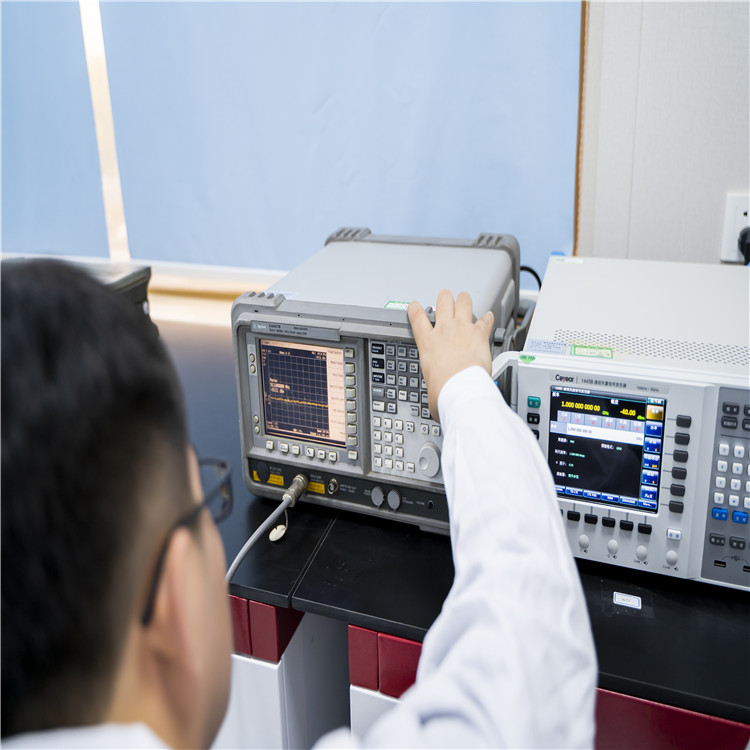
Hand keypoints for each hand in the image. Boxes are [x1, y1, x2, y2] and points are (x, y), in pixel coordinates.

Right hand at [408, 290, 493, 421]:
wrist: (461, 389)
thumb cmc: (445, 391)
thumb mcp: (430, 388)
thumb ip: (433, 387)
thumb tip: (436, 398)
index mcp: (427, 343)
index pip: (416, 318)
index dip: (415, 309)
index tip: (416, 306)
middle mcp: (444, 331)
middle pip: (442, 302)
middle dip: (445, 298)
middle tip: (446, 299)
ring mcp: (462, 329)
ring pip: (463, 302)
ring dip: (464, 299)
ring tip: (465, 298)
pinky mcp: (479, 333)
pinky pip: (485, 319)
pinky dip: (488, 318)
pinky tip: (489, 317)